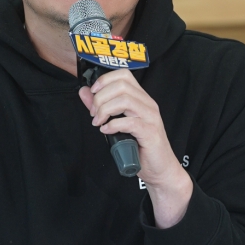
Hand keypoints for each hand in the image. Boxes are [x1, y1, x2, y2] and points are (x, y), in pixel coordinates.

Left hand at [78, 70, 192, 227]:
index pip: (124, 75)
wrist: (160, 169)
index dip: (105, 80)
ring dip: (105, 110)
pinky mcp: (150, 132)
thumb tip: (84, 92)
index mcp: (141, 98)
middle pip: (121, 86)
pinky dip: (113, 125)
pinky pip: (129, 122)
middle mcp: (147, 104)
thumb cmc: (140, 147)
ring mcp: (150, 117)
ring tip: (99, 122)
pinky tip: (107, 130)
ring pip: (125, 100)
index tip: (92, 93)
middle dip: (101, 98)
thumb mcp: (116, 124)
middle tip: (94, 114)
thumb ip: (101, 106)